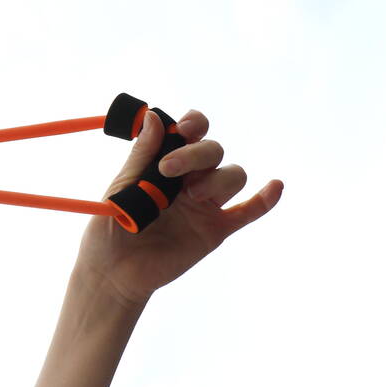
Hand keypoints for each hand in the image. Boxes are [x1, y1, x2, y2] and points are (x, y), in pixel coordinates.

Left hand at [76, 108, 282, 305]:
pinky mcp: (215, 229)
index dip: (194, 124)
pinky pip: (248, 211)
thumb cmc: (111, 226)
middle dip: (196, 154)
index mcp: (166, 163)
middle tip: (167, 170)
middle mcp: (190, 179)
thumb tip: (155, 115)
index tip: (181, 130)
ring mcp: (205, 204)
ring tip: (190, 197)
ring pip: (233, 175)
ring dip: (216, 179)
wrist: (112, 271)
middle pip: (214, 151)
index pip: (191, 133)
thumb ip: (142, 154)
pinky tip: (274, 186)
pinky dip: (265, 199)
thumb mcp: (122, 186)